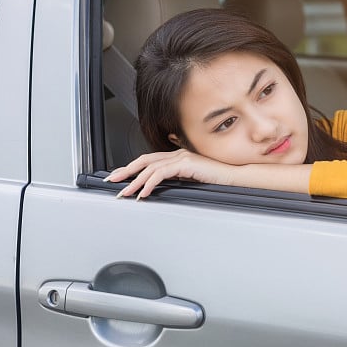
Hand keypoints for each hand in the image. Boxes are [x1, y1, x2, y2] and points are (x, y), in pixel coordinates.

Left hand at [106, 149, 233, 199]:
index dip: (132, 167)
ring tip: (126, 193)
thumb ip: (178, 178)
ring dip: (135, 181)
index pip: (149, 160)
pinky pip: (161, 173)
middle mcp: (178, 153)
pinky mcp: (186, 164)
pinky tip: (143, 193)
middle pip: (144, 160)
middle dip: (126, 171)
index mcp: (178, 156)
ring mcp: (181, 157)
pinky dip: (149, 183)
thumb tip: (161, 187)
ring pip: (150, 168)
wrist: (234, 176)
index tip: (121, 176)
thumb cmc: (217, 179)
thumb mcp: (193, 179)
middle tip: (113, 181)